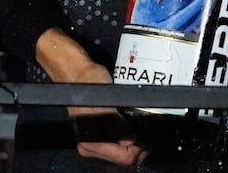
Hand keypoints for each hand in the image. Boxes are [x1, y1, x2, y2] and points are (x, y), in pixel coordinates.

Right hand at [34, 28, 147, 167]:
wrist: (78, 70)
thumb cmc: (87, 82)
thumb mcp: (104, 102)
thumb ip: (116, 125)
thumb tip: (130, 140)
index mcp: (90, 142)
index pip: (124, 157)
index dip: (140, 149)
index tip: (148, 137)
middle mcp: (91, 144)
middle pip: (124, 156)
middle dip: (138, 145)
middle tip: (146, 129)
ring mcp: (95, 139)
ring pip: (124, 149)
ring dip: (135, 139)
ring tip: (140, 124)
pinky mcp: (100, 131)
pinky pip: (120, 140)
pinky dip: (129, 133)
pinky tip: (132, 123)